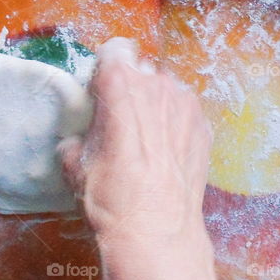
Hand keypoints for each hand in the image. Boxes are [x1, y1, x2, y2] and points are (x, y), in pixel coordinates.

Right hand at [61, 38, 217, 279]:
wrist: (156, 230)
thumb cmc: (111, 196)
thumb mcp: (75, 165)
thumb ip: (76, 138)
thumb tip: (78, 140)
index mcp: (120, 85)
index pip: (115, 50)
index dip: (106, 68)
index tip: (101, 89)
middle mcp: (156, 84)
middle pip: (141, 71)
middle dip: (130, 90)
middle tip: (121, 122)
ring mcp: (185, 103)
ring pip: (166, 90)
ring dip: (155, 105)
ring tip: (146, 140)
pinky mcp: (203, 124)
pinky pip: (184, 112)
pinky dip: (175, 124)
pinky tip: (166, 152)